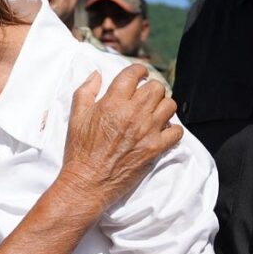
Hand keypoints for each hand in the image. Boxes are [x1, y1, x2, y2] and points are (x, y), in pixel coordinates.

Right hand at [58, 64, 182, 214]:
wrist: (88, 183)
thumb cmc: (80, 151)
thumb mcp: (76, 117)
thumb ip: (86, 91)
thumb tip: (96, 74)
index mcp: (113, 102)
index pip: (134, 74)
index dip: (138, 70)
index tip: (138, 74)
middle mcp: (133, 113)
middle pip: (156, 87)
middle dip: (151, 87)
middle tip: (145, 95)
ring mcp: (147, 131)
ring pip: (169, 105)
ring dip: (162, 105)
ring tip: (154, 112)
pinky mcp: (156, 148)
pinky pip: (176, 131)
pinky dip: (172, 129)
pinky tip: (161, 131)